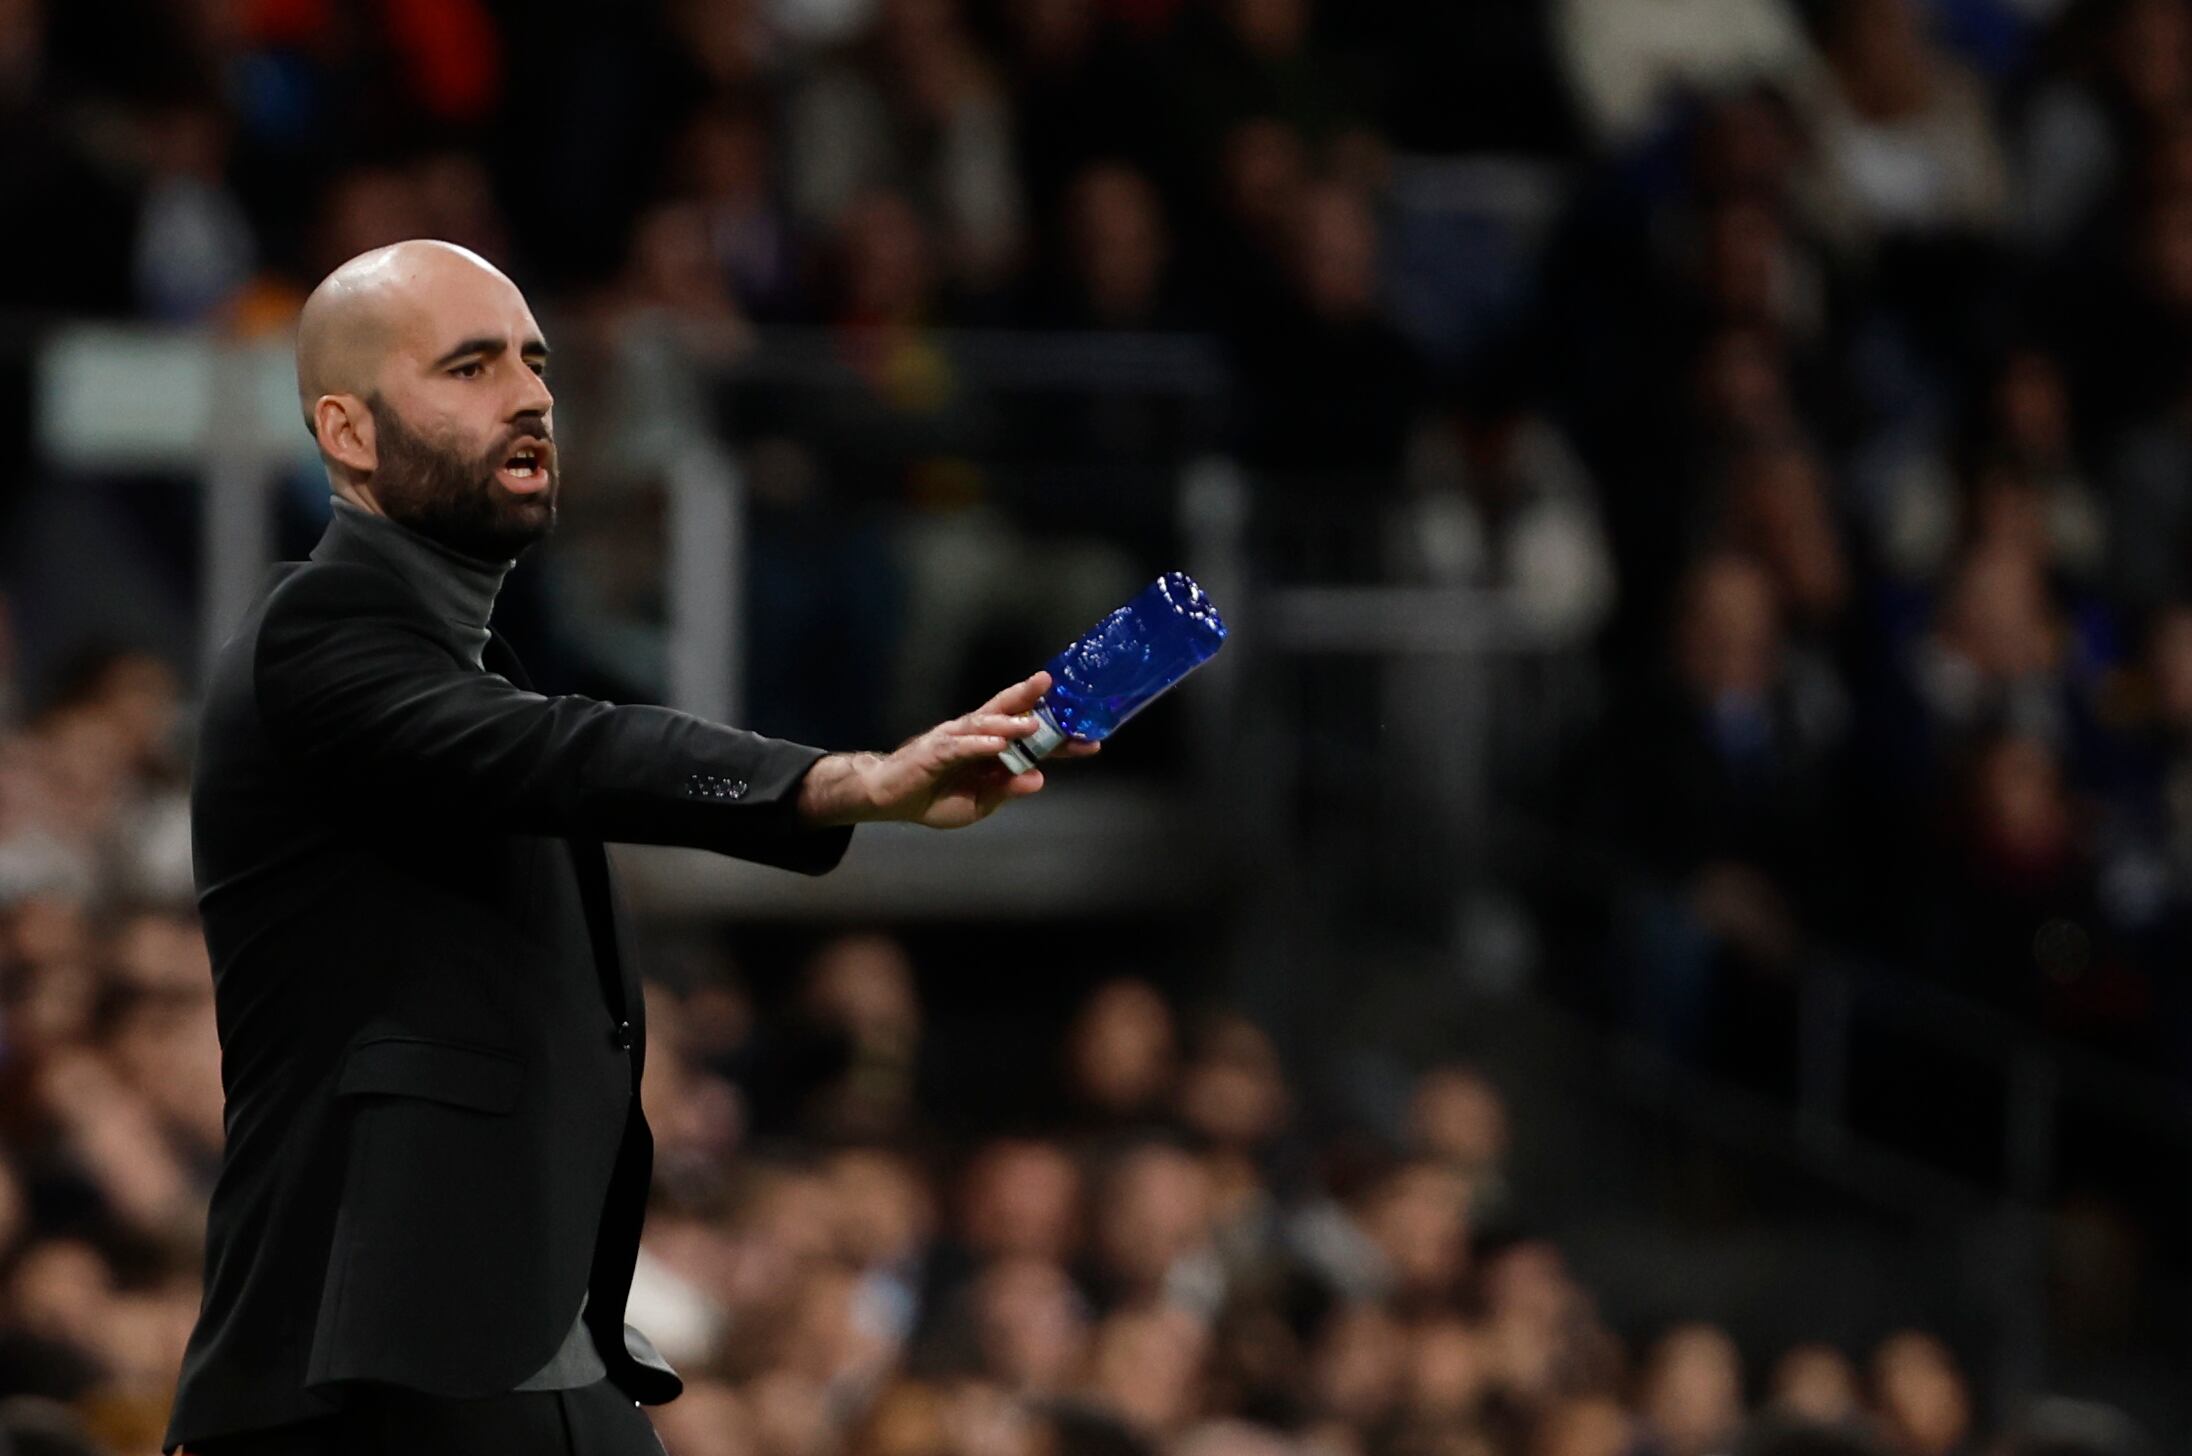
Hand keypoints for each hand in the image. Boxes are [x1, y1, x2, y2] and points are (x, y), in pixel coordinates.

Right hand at [827, 671, 1099, 828]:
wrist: (888, 797)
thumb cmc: (934, 796)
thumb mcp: (980, 803)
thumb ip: (1007, 789)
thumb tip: (1039, 779)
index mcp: (993, 749)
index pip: (1032, 740)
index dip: (1061, 740)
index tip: (1092, 742)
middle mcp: (977, 735)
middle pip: (1009, 711)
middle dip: (1033, 699)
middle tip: (1058, 688)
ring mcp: (954, 739)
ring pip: (985, 723)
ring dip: (1010, 721)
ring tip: (1033, 723)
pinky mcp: (934, 750)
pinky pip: (959, 746)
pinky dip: (978, 743)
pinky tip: (996, 743)